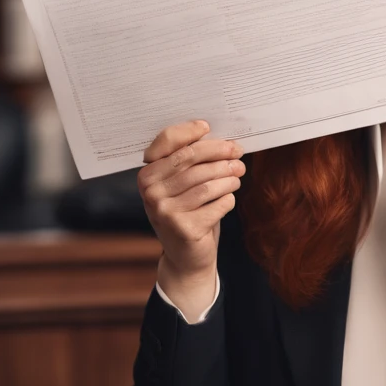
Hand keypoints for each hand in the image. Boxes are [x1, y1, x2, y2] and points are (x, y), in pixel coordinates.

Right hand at [138, 119, 245, 280]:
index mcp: (147, 174)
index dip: (190, 131)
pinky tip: (227, 199)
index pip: (168, 141)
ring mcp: (165, 210)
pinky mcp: (183, 228)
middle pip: (192, 158)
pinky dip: (228, 199)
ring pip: (208, 182)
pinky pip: (218, 203)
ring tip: (237, 177)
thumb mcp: (180, 185)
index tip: (208, 127)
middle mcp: (151, 191)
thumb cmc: (187, 212)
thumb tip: (214, 134)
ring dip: (229, 177)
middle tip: (238, 153)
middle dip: (220, 152)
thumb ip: (189, 160)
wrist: (185, 257)